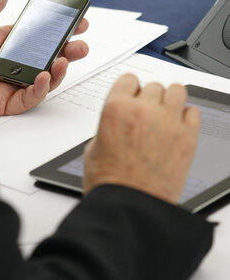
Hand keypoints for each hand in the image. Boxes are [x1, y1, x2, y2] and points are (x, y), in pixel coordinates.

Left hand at [0, 0, 88, 117]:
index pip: (35, 35)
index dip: (56, 29)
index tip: (75, 22)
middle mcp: (6, 62)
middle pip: (43, 57)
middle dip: (65, 51)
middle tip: (81, 44)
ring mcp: (5, 82)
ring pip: (40, 79)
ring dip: (58, 70)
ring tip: (66, 59)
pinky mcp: (1, 102)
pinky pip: (27, 98)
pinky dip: (39, 89)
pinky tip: (44, 76)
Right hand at [84, 74, 199, 203]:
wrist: (129, 207)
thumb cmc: (110, 183)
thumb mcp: (94, 147)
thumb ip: (109, 125)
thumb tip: (119, 121)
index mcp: (116, 108)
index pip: (129, 79)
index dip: (130, 89)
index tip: (132, 95)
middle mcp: (143, 110)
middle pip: (153, 85)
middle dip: (149, 97)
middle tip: (147, 112)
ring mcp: (168, 122)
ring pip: (177, 90)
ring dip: (170, 99)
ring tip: (166, 112)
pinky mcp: (187, 138)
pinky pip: (193, 112)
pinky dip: (186, 116)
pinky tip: (177, 127)